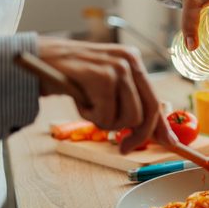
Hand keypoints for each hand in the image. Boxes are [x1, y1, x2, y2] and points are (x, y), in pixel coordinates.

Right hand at [37, 37, 174, 151]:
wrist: (38, 59)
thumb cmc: (73, 78)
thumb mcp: (105, 85)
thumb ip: (128, 101)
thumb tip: (153, 132)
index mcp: (134, 61)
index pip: (154, 99)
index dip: (161, 126)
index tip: (170, 143)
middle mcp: (130, 60)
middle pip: (146, 112)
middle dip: (136, 136)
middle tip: (123, 148)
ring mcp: (117, 67)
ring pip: (128, 118)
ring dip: (106, 123)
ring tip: (90, 108)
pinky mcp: (101, 76)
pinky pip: (105, 116)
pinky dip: (90, 116)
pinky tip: (80, 101)